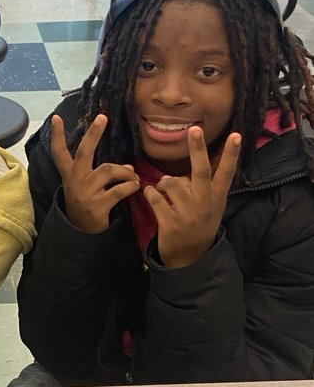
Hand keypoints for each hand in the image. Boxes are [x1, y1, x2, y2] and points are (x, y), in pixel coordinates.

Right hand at [50, 113, 139, 233]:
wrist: (82, 233)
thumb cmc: (86, 203)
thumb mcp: (86, 186)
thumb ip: (105, 174)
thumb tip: (129, 167)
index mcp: (70, 174)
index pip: (59, 152)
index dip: (57, 135)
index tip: (56, 117)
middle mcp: (75, 180)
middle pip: (84, 152)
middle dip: (93, 133)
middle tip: (102, 118)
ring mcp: (85, 192)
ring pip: (109, 170)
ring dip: (126, 172)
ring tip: (133, 177)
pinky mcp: (97, 205)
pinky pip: (119, 190)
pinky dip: (131, 187)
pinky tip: (135, 187)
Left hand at [143, 127, 239, 267]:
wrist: (190, 258)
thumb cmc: (200, 224)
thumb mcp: (212, 206)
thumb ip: (207, 185)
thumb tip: (203, 158)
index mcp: (216, 198)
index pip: (226, 172)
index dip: (231, 154)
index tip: (236, 135)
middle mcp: (204, 204)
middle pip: (199, 171)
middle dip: (197, 149)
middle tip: (194, 129)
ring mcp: (187, 215)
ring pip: (170, 183)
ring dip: (163, 183)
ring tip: (165, 191)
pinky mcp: (170, 224)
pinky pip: (154, 197)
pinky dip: (149, 194)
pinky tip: (153, 198)